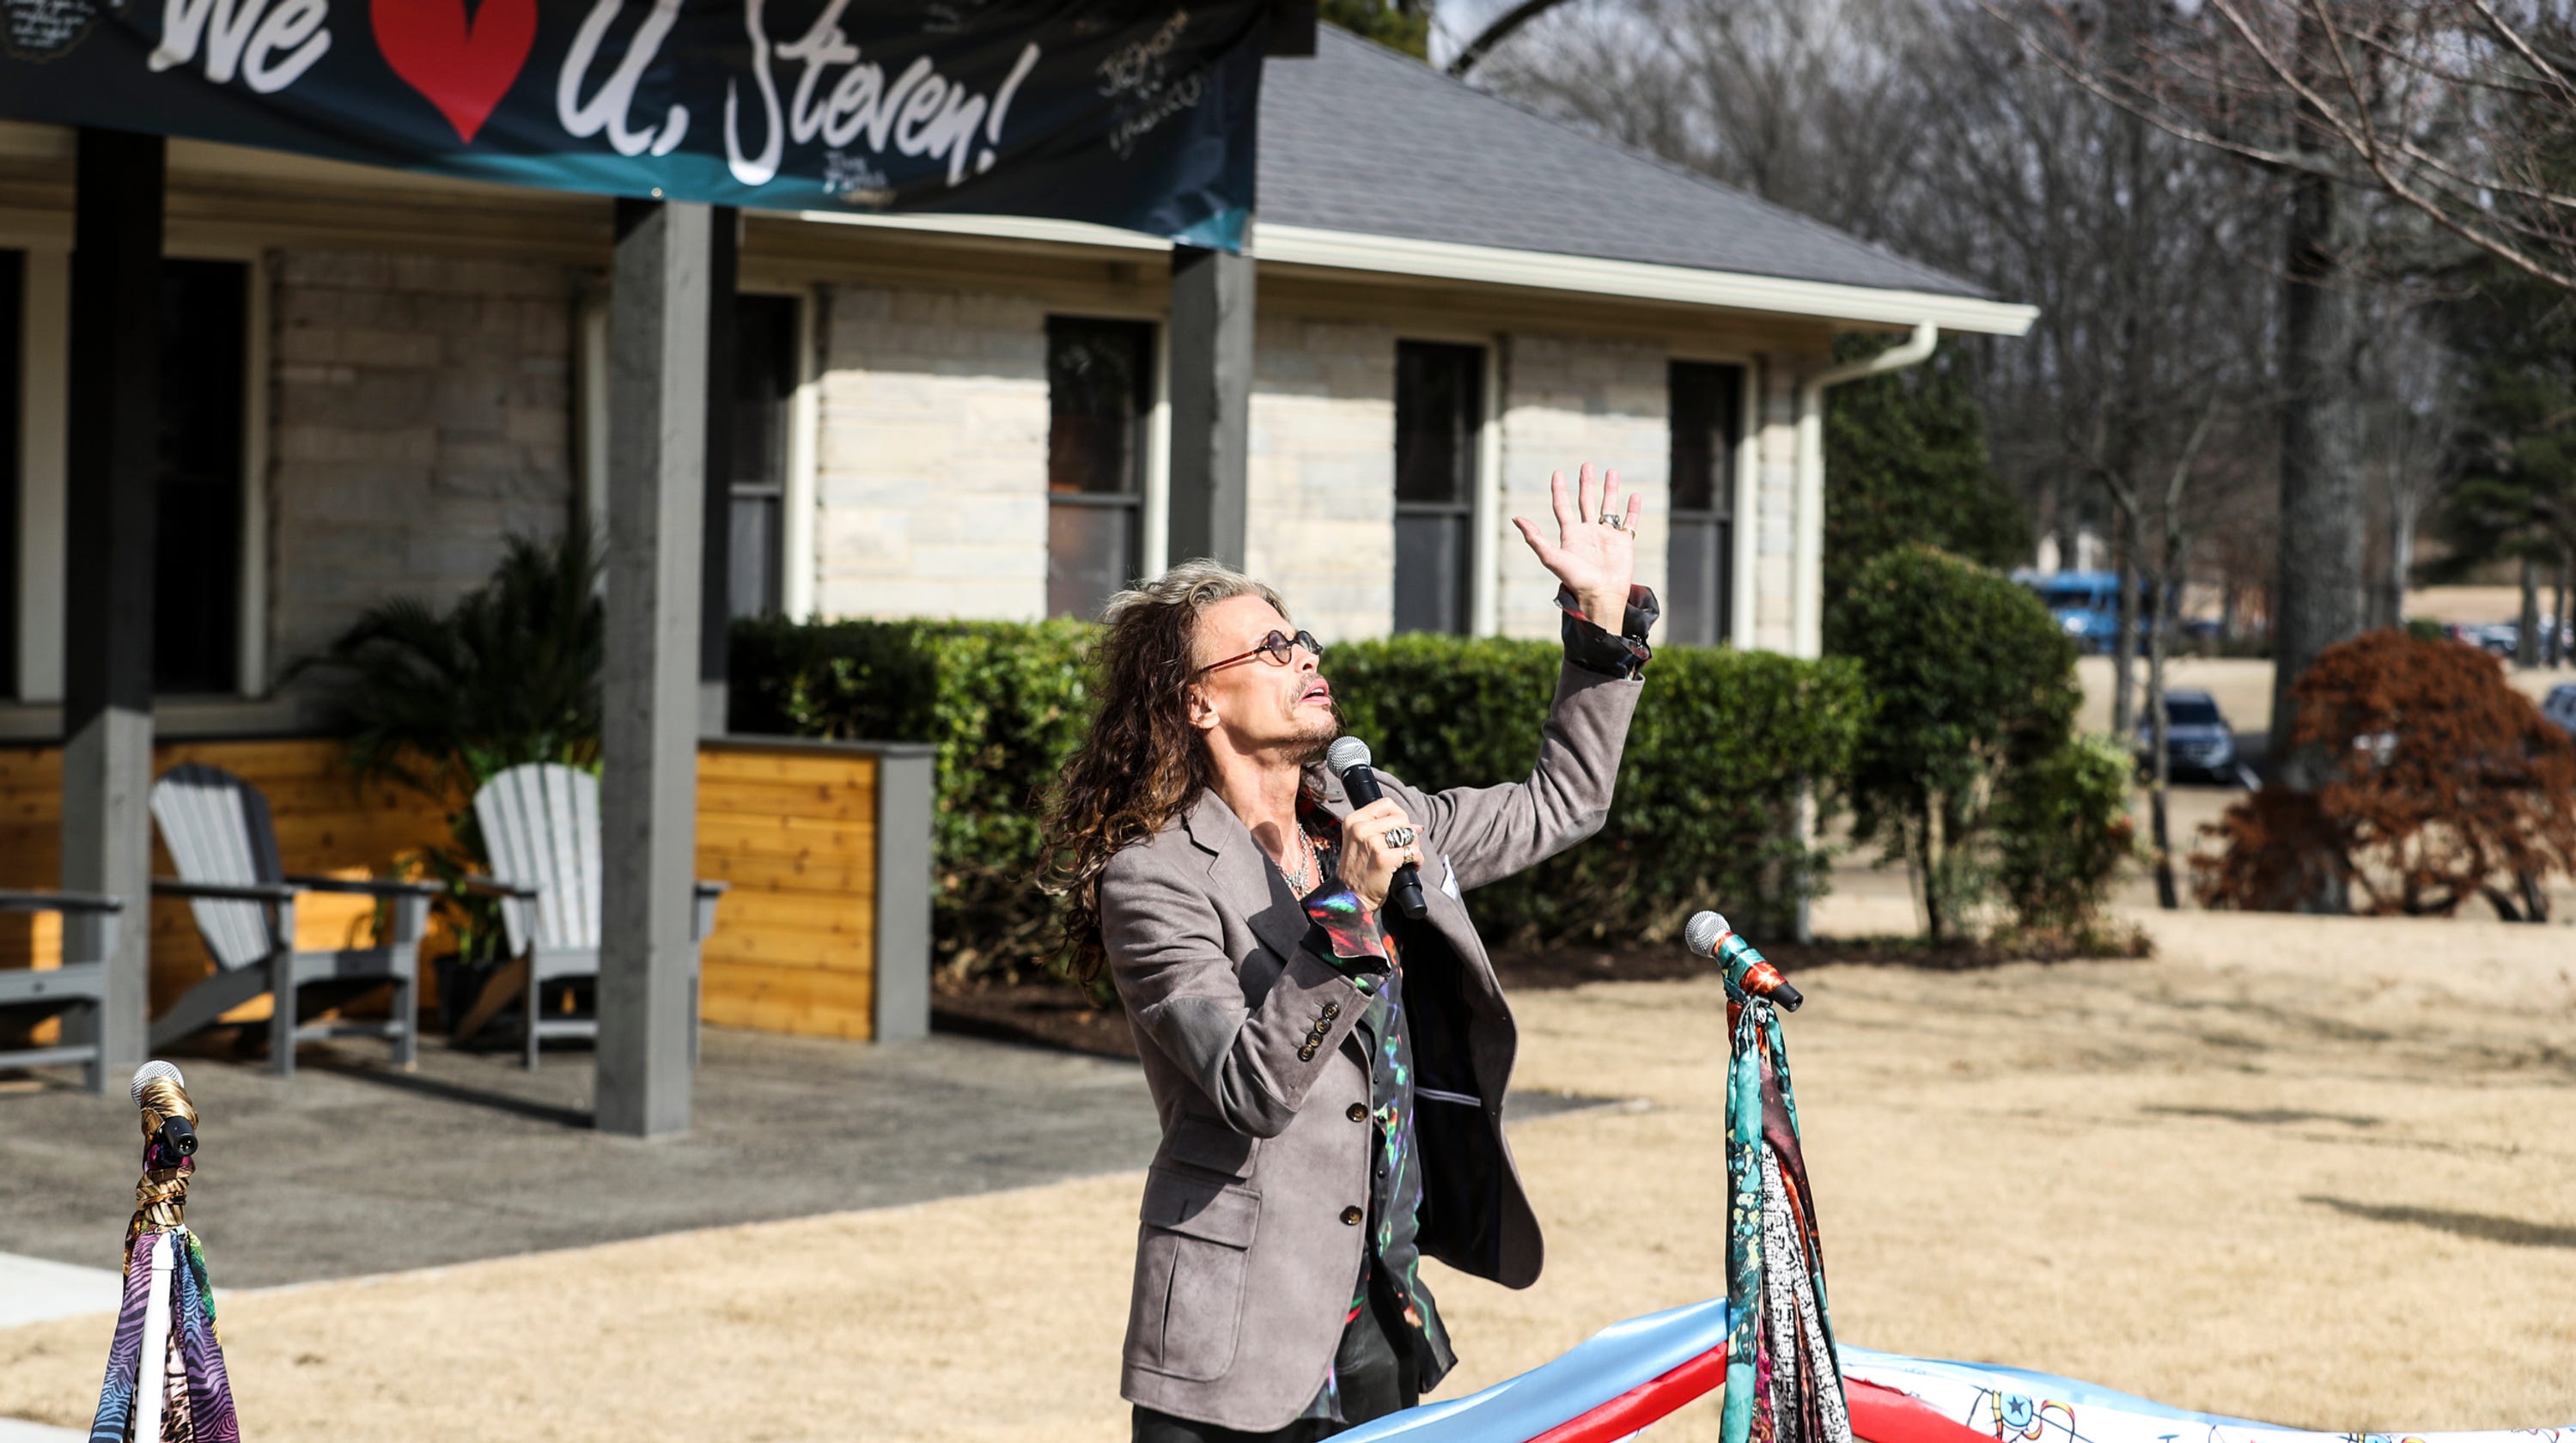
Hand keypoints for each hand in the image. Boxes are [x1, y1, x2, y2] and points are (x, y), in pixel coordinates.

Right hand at [1340, 798, 1421, 913]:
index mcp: (1353, 820)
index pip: (1386, 804)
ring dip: (1414, 846)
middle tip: (1404, 848)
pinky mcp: (1383, 858)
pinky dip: (1417, 860)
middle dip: (1409, 833)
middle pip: (1400, 818)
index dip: (1399, 816)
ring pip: (1408, 833)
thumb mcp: (1359, 842)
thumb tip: (1416, 825)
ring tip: (1406, 858)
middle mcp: (1360, 828)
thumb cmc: (1358, 871)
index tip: (1399, 830)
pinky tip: (1411, 867)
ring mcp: (1371, 842)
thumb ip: (1381, 828)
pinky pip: (1413, 851)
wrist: (1350, 898)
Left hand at [1512, 462, 1639, 626]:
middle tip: (1587, 465)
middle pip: (1586, 501)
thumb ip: (1535, 538)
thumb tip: (1516, 518)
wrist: (1601, 595)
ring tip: (1612, 472)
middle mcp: (1588, 532)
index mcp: (1571, 534)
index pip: (1562, 507)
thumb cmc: (1576, 579)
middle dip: (1587, 483)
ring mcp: (1606, 536)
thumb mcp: (1552, 557)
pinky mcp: (1623, 542)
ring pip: (1608, 506)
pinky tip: (1634, 495)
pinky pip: (1629, 521)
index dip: (1559, 490)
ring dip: (1610, 489)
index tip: (1557, 473)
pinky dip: (1632, 509)